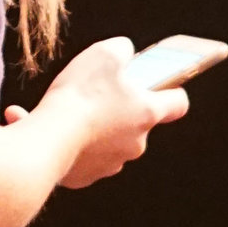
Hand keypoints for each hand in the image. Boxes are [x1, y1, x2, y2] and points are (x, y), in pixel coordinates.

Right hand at [41, 33, 227, 189]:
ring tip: (71, 112)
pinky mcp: (87, 176)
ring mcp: (113, 162)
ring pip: (110, 141)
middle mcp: (136, 143)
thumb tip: (124, 51)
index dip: (171, 91)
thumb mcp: (105, 53)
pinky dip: (74, 144)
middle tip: (99, 93)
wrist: (49, 137)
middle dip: (120, 108)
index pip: (178, 103)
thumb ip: (122, 49)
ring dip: (96, 127)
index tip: (160, 85)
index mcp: (148, 113)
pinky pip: (85, 157)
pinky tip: (55, 129)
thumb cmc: (80, 96)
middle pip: (138, 122)